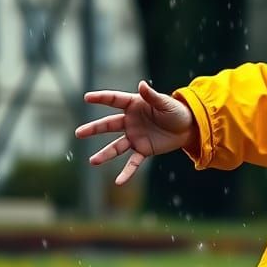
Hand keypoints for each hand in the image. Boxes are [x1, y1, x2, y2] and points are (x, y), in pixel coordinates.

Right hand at [75, 80, 196, 185]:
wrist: (187, 128)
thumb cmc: (176, 111)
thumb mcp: (165, 103)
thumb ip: (152, 96)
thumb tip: (142, 85)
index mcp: (133, 105)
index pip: (114, 100)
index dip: (101, 98)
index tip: (87, 98)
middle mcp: (130, 121)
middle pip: (108, 125)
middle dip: (94, 129)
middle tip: (78, 133)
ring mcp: (135, 137)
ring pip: (116, 147)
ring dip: (104, 154)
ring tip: (92, 161)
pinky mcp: (143, 150)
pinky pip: (133, 163)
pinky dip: (127, 173)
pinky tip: (119, 182)